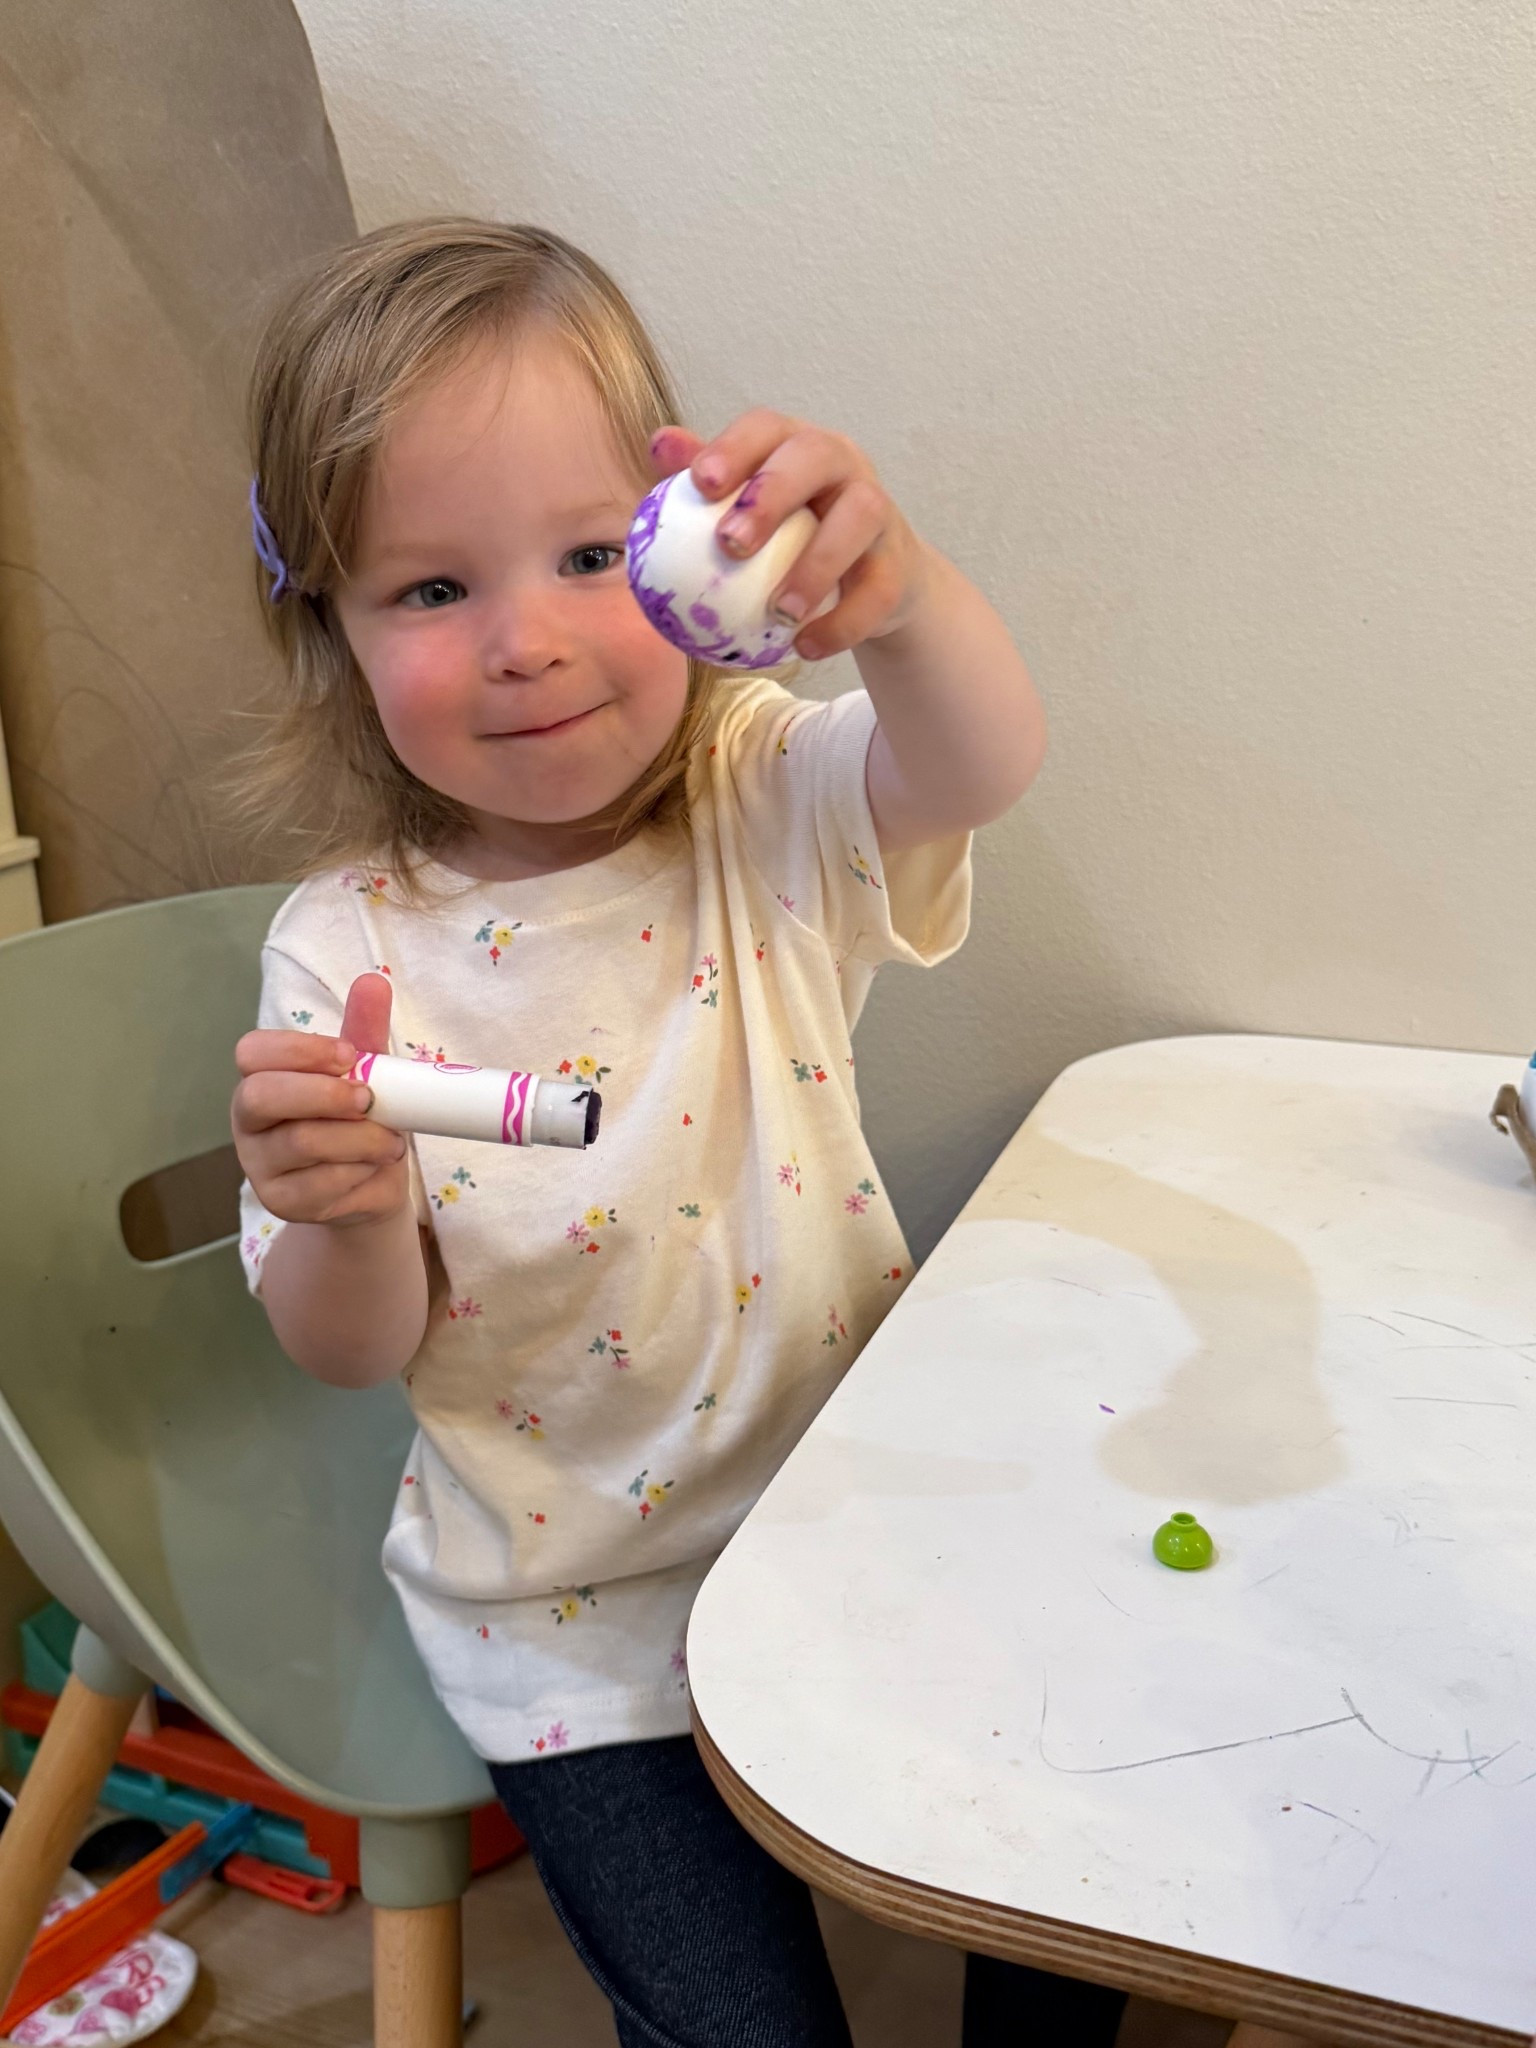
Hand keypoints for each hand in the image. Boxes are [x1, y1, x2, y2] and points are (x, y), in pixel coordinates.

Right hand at [231, 972, 408, 1229]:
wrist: (373, 1183)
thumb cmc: (362, 1118)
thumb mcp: (368, 1070)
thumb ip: (365, 1029)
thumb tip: (374, 981)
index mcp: (262, 1077)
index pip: (253, 1052)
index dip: (299, 1050)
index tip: (349, 1056)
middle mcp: (249, 1120)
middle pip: (260, 1096)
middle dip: (323, 1095)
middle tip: (370, 1101)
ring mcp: (259, 1164)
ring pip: (302, 1143)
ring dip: (359, 1139)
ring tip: (390, 1140)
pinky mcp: (281, 1203)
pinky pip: (320, 1184)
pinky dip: (358, 1173)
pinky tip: (373, 1168)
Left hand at [648, 417, 933, 661]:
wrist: (871, 582)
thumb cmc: (793, 538)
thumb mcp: (750, 510)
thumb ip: (707, 480)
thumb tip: (659, 444)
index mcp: (796, 445)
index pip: (766, 428)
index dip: (734, 448)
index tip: (700, 484)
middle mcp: (844, 465)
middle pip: (816, 455)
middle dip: (772, 495)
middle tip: (730, 545)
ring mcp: (880, 511)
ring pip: (860, 519)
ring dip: (816, 566)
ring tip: (779, 613)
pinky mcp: (900, 565)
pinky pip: (877, 591)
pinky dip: (842, 623)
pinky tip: (805, 648)